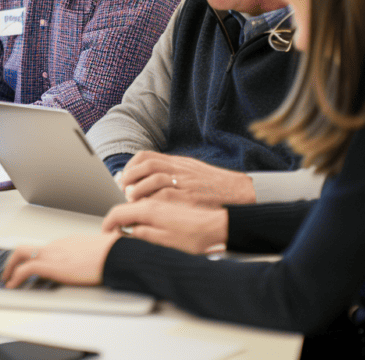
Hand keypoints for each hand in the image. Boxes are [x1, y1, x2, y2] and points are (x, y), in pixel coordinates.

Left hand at [2, 234, 118, 287]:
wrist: (115, 254)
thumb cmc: (111, 254)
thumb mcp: (97, 253)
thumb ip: (89, 256)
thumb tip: (96, 263)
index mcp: (67, 243)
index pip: (42, 248)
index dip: (31, 258)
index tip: (27, 265)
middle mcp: (56, 245)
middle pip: (26, 247)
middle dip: (13, 260)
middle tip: (9, 272)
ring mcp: (53, 253)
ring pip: (21, 254)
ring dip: (10, 267)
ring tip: (7, 280)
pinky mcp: (52, 265)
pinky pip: (26, 269)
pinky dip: (16, 276)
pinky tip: (13, 285)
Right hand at [101, 199, 227, 254]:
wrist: (220, 225)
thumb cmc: (198, 237)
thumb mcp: (168, 243)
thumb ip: (144, 235)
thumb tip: (128, 232)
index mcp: (151, 210)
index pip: (119, 212)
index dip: (108, 223)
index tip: (105, 233)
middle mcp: (154, 198)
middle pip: (125, 200)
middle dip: (116, 213)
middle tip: (113, 228)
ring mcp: (162, 194)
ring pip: (136, 190)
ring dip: (126, 200)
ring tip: (126, 217)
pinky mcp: (170, 193)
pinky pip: (148, 188)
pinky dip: (140, 194)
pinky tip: (144, 206)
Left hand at [119, 151, 255, 206]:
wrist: (240, 192)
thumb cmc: (215, 185)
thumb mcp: (192, 171)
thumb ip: (173, 171)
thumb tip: (150, 177)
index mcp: (179, 162)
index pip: (148, 156)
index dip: (132, 166)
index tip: (125, 177)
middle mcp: (181, 169)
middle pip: (148, 165)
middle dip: (131, 176)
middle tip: (124, 188)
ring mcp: (186, 182)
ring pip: (155, 178)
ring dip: (139, 188)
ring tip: (132, 198)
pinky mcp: (191, 197)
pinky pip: (166, 196)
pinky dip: (152, 200)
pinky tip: (146, 207)